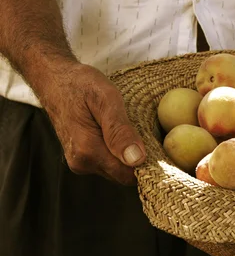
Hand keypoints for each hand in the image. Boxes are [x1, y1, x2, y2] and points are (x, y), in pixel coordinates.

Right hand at [39, 62, 146, 184]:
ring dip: (128, 157)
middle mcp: (82, 163)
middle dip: (139, 161)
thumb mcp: (106, 99)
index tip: (158, 146)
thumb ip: (120, 131)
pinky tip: (121, 135)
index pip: (128, 175)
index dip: (147, 165)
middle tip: (148, 135)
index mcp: (88, 151)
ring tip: (133, 131)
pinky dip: (118, 154)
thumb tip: (136, 159)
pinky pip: (108, 164)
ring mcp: (79, 162)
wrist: (55, 80)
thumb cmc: (82, 85)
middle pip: (123, 175)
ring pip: (116, 170)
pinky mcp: (81, 158)